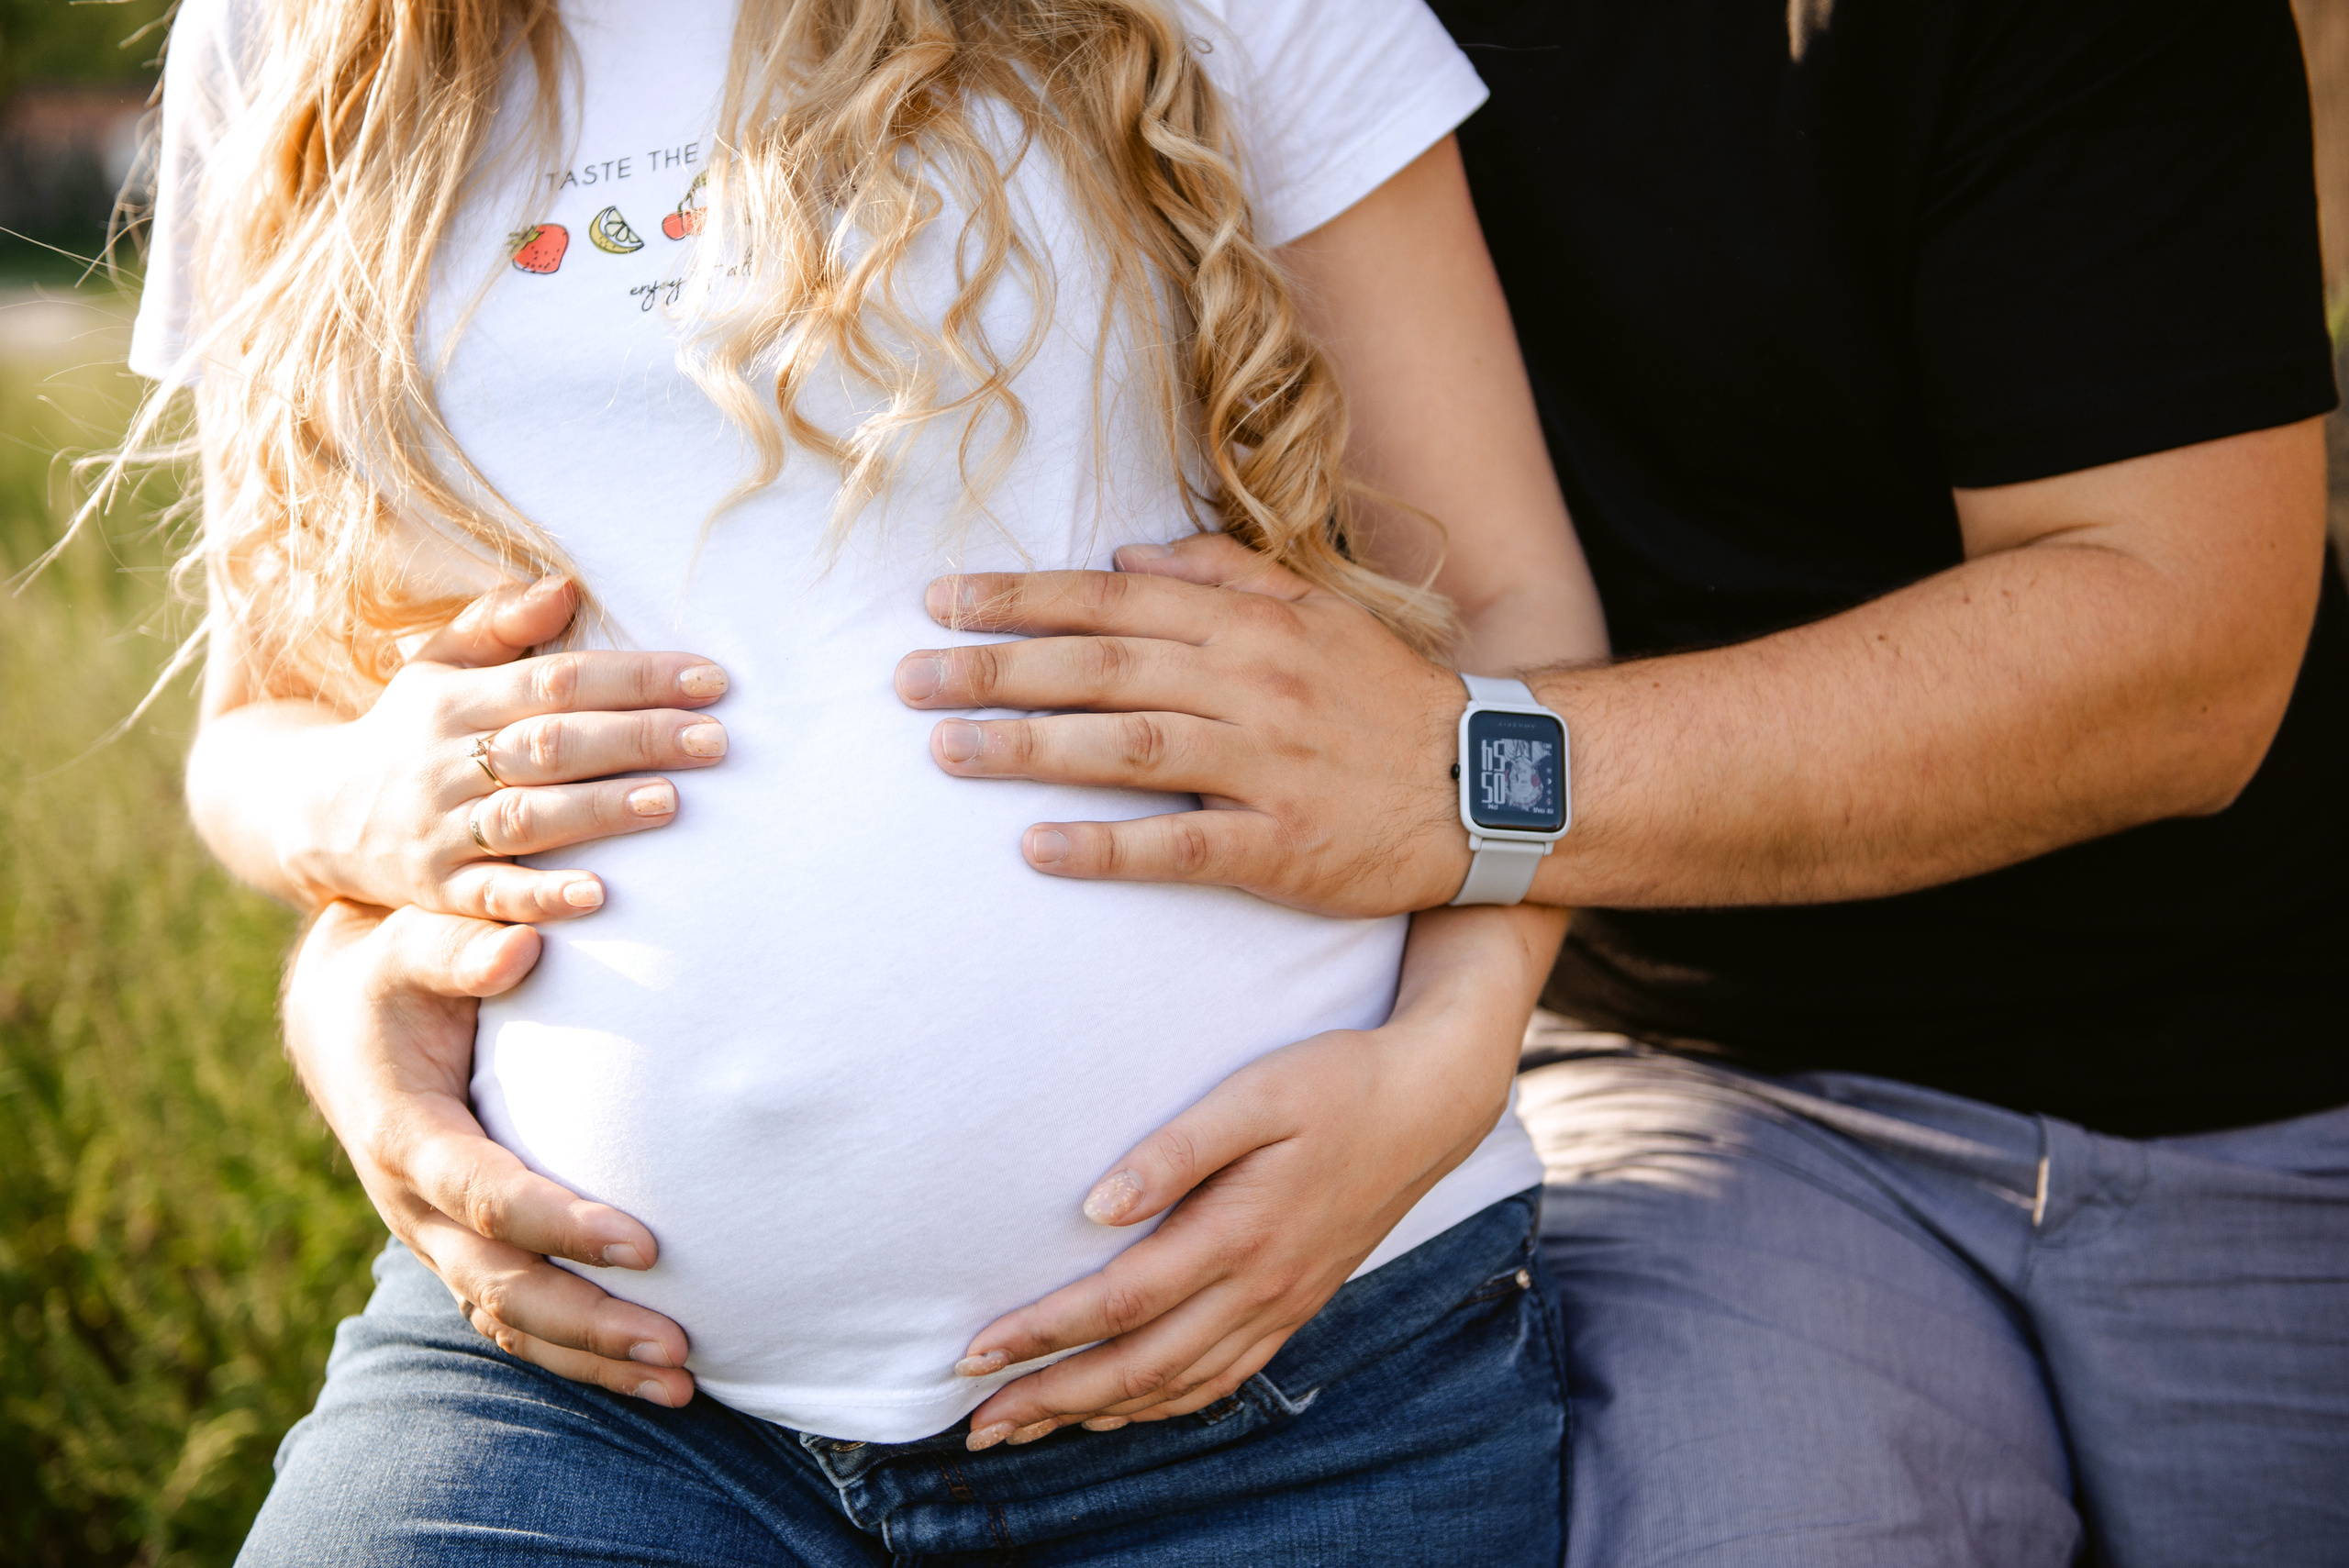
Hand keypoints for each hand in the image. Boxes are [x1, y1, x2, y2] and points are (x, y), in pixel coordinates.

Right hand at [281, 577, 730, 920]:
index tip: (712, 682)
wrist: (314, 811)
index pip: (560, 680)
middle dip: (637, 739)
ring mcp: (442, 827)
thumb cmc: (408, 727)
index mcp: (460, 699)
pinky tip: (599, 896)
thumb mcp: (438, 664)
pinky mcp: (436, 889)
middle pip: (553, 743)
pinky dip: (543, 897)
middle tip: (716, 740)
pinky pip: (491, 896)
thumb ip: (500, 623)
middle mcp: (449, 760)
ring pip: (527, 817)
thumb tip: (566, 588)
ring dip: (599, 810)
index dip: (636, 678)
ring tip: (671, 802)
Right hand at [282, 900, 694, 1404]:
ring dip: (592, 1359)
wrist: (340, 1023)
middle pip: (501, 1287)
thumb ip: (458, 947)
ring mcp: (433, 1238)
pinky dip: (578, 1355)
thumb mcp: (409, 944)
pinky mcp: (459, 1251)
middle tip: (677, 1346)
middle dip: (589, 1322)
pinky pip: (514, 1322)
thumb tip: (527, 944)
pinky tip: (650, 1374)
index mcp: (403, 1135)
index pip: (487, 1196)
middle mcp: (413, 1204)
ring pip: (508, 1322)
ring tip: (682, 1383)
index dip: (561, 1226)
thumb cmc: (393, 972)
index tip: (647, 1242)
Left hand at [893, 535, 1471, 918]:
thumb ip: (1224, 577)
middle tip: (905, 680)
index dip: (1019, 602)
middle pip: (1100, 669)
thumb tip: (1128, 560)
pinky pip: (1179, 844)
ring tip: (944, 752)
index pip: (1111, 605)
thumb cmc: (1387, 699)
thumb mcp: (1318, 612)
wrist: (1489, 784)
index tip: (940, 603)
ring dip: (1027, 748)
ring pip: (1126, 746)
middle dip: (995, 669)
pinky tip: (1036, 849)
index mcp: (1249, 625)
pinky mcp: (1283, 845)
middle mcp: (1250, 683)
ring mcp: (1266, 765)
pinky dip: (1105, 846)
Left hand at [950, 997, 1520, 1449]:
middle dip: (1052, 1400)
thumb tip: (1096, 1207)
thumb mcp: (1255, 1093)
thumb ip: (1175, 1149)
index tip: (975, 1352)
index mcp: (1241, 1234)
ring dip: (1098, 1413)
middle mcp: (1261, 1287)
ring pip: (1177, 1385)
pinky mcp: (1295, 1304)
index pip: (1120, 1304)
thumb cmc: (1335, 1082)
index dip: (1042, 1334)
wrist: (1430, 1102)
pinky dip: (1162, 1406)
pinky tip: (1123, 1411)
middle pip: (1140, 1367)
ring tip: (1027, 1429)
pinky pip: (1221, 1379)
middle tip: (977, 1426)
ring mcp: (1282, 1304)